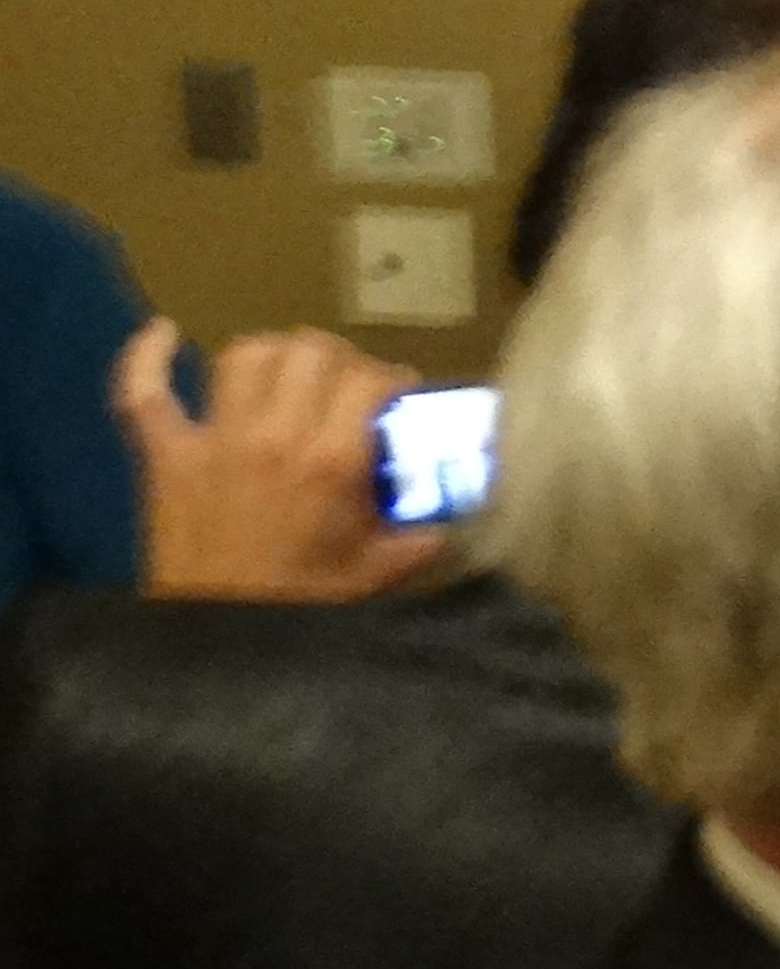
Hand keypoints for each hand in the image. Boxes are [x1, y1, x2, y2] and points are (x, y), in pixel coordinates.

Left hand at [115, 318, 447, 603]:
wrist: (218, 637)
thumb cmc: (302, 605)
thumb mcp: (373, 573)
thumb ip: (414, 540)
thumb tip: (446, 523)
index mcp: (332, 463)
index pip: (368, 381)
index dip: (390, 377)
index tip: (397, 394)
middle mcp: (275, 435)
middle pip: (310, 352)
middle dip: (338, 358)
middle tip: (347, 382)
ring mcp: (214, 439)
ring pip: (244, 355)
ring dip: (273, 352)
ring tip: (288, 370)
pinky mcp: (166, 454)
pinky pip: (144, 392)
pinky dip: (145, 356)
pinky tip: (161, 332)